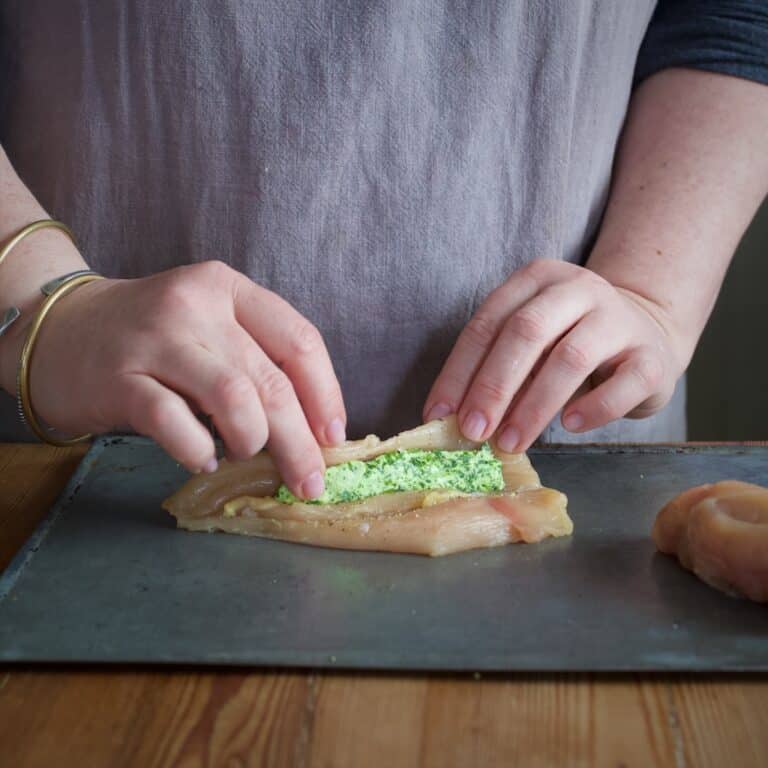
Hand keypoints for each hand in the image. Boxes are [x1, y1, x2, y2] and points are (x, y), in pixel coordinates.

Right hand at [29, 261, 345, 497]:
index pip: (299, 340)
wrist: (62, 330)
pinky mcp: (119, 378)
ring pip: (233, 398)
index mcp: (229, 288)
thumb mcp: (211, 328)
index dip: (326, 393)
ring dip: (253, 440)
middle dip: (300, 440)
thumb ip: (256, 362)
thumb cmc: (155, 339)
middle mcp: (196, 305)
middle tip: (309, 480)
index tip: (334, 435)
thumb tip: (312, 430)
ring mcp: (155, 339)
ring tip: (245, 453)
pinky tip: (204, 460)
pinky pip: (175, 422)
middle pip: (271, 380)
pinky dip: (199, 451)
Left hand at [424, 259, 683, 450]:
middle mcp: (578, 289)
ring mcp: (619, 319)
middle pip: (526, 332)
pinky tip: (568, 426)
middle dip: (493, 387)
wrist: (647, 334)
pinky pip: (623, 383)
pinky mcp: (651, 356)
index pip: (488, 323)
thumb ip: (497, 370)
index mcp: (537, 279)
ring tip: (509, 442)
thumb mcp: (531, 345)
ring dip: (533, 406)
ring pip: (570, 358)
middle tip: (473, 432)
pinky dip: (593, 408)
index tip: (438, 415)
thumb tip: (457, 420)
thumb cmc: (571, 343)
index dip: (459, 371)